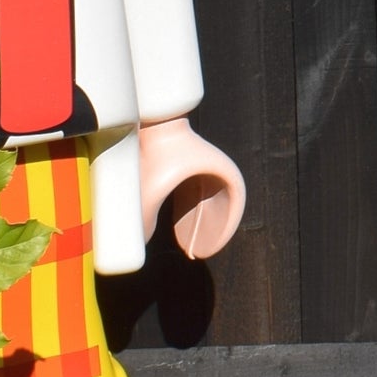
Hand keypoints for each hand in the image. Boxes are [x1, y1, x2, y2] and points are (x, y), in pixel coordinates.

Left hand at [136, 116, 244, 259]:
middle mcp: (218, 171)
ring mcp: (205, 169)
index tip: (208, 251)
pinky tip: (179, 230)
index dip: (224, 232)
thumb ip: (142, 217)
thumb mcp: (151, 189)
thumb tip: (141, 242)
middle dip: (210, 233)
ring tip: (188, 247)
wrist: (149, 122)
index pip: (235, 207)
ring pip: (208, 205)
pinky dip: (191, 215)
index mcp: (222, 172)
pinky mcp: (191, 169)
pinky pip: (197, 197)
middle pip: (221, 209)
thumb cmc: (158, 149)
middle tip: (196, 254)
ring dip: (200, 226)